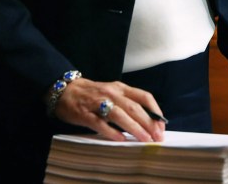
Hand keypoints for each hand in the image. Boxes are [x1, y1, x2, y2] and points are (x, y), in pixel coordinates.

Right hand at [51, 77, 166, 143]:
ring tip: (144, 139)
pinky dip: (111, 132)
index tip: (162, 125)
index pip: (144, 96)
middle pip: (134, 108)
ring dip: (134, 128)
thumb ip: (128, 102)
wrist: (65, 90)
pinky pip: (100, 123)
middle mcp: (111, 93)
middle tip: (157, 137)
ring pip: (119, 115)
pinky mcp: (85, 114)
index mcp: (121, 88)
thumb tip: (148, 120)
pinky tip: (120, 139)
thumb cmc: (93, 94)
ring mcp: (97, 103)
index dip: (155, 111)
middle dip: (148, 123)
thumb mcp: (113, 92)